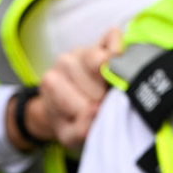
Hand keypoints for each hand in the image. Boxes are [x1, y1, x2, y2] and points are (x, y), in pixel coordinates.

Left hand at [29, 27, 121, 151]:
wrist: (66, 106)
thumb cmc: (71, 120)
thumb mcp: (71, 136)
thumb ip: (80, 130)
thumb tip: (96, 110)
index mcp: (52, 83)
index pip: (85, 104)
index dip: (95, 114)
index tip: (91, 118)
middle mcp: (64, 62)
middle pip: (94, 79)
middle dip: (103, 96)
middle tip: (99, 103)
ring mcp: (82, 50)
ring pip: (105, 59)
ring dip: (112, 80)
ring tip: (105, 90)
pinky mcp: (100, 41)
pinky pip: (113, 36)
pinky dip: (120, 47)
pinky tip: (118, 65)